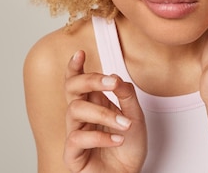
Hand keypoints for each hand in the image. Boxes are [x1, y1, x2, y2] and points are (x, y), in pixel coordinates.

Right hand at [63, 50, 146, 172]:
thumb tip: (116, 78)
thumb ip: (126, 96)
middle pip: (72, 88)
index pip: (77, 81)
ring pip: (75, 110)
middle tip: (112, 82)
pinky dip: (100, 137)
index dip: (74, 67)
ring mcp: (75, 134)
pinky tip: (118, 140)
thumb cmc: (128, 148)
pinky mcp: (72, 154)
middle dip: (90, 80)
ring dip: (104, 114)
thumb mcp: (135, 117)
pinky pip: (77, 138)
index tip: (80, 53)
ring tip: (125, 124)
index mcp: (93, 103)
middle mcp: (81, 116)